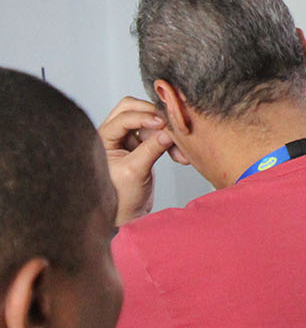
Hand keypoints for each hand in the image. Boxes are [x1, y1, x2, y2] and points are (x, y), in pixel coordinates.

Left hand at [98, 96, 183, 225]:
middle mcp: (112, 136)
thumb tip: (169, 131)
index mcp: (103, 140)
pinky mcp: (140, 147)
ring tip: (179, 150)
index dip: (144, 117)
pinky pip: (157, 135)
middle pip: (132, 109)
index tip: (163, 124)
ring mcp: (126, 140)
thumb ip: (151, 149)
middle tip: (170, 125)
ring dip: (165, 132)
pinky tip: (179, 156)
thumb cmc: (120, 199)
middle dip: (154, 115)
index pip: (123, 117)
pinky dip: (169, 142)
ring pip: (148, 121)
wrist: (127, 218)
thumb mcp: (135, 172)